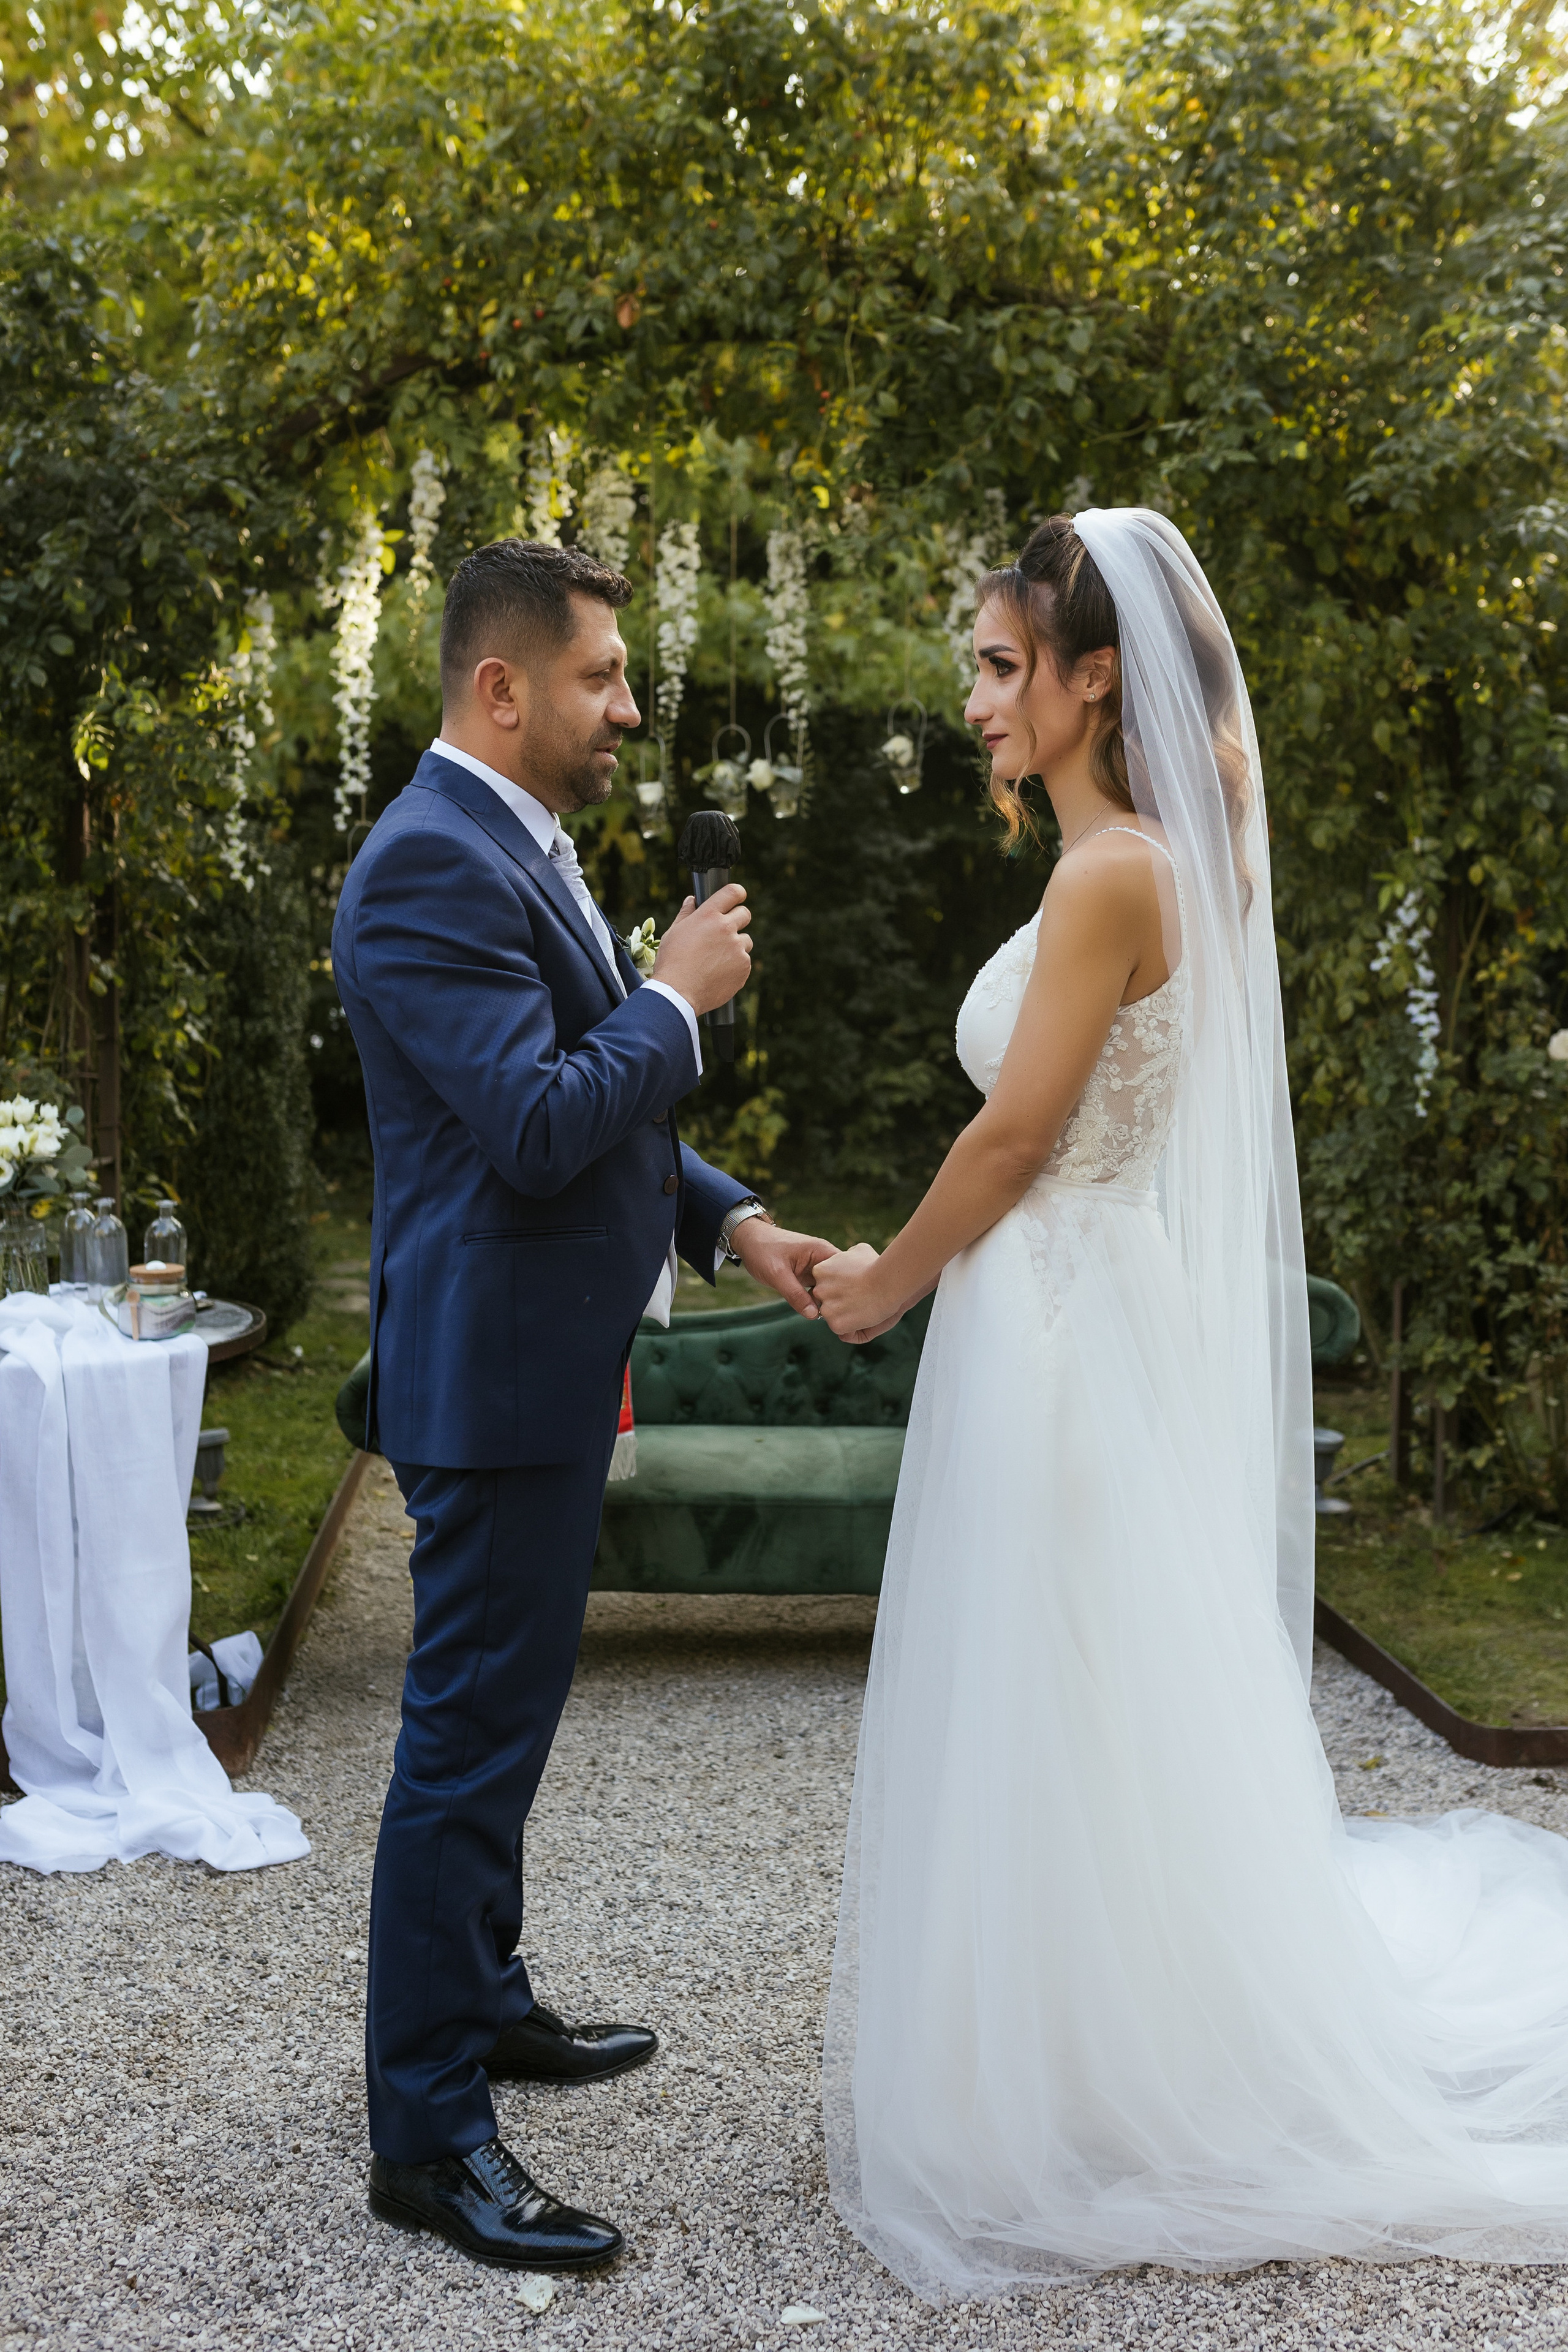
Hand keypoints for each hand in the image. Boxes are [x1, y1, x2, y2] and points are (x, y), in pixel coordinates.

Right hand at [650, 885, 753, 1016]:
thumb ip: (687, 914)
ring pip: (746, 941)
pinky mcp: (744, 967)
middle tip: (724, 932)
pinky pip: (745, 961)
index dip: (738, 893)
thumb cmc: (672, 962)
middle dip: (737, 920)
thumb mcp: (673, 932)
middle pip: (745, 914)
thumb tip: (692, 900)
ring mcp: (737, 948)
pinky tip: (718, 973)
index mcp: (708, 915)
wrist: (678, 993)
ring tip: (716, 959)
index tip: (738, 897)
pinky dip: (735, 966)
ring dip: (736, 946)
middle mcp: (726, 928)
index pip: (733, 892)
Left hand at [730, 1217, 837, 1319]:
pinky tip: (815, 1312)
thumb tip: (814, 1315)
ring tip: (826, 1316)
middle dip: (836, 1298)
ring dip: (826, 1300)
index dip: (847, 1288)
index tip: (842, 1306)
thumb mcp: (777, 1274)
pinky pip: (817, 1290)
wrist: (748, 1241)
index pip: (845, 1270)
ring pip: (828, 1288)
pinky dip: (817, 1300)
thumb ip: (795, 1295)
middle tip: (832, 1315)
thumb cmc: (762, 1250)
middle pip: (839, 1281)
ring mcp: (815, 1268)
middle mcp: (822, 1259)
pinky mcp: (807, 1275)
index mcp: (821, 1251)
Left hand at [810, 1243, 904, 1344]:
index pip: (823, 1283)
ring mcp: (825, 1308)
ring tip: (862, 1306)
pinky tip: (863, 1315)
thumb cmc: (876, 1264)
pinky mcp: (835, 1324)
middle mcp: (818, 1290)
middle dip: (839, 1300)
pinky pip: (841, 1328)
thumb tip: (847, 1256)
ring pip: (832, 1315)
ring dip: (844, 1313)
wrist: (887, 1281)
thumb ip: (848, 1255)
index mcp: (819, 1271)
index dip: (839, 1286)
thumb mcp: (860, 1250)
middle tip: (858, 1297)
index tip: (853, 1285)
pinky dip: (851, 1326)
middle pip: (825, 1300)